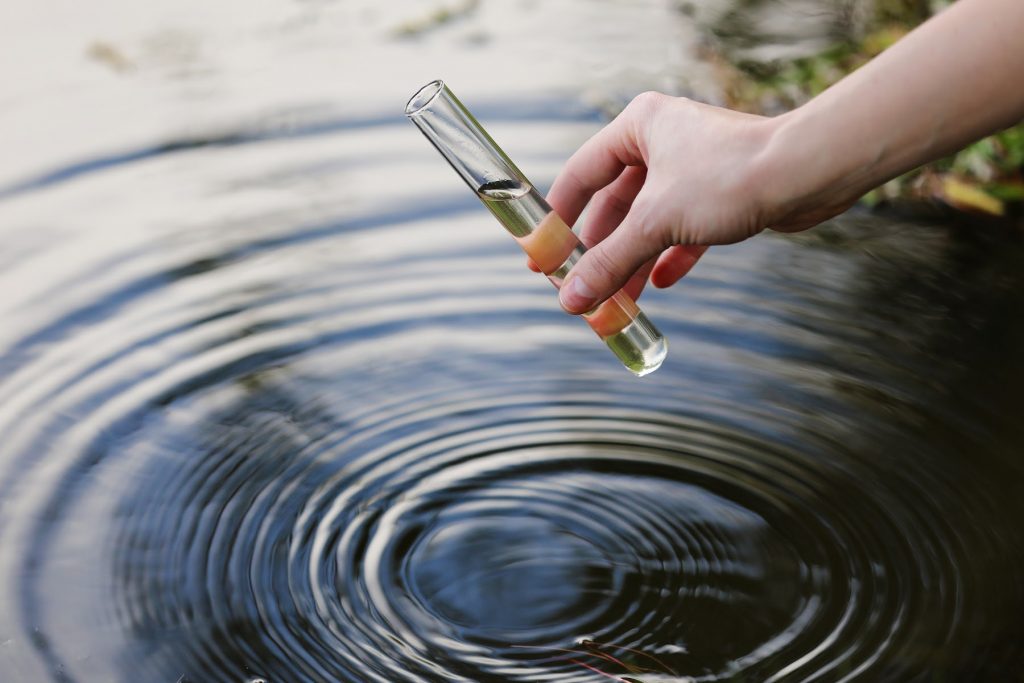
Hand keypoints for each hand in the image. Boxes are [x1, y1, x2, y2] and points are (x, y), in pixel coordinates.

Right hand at [545, 92, 851, 313]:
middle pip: (614, 204)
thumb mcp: (656, 223)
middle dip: (599, 252)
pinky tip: (657, 285)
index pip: (581, 175)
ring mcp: (692, 167)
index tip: (542, 256)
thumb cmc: (729, 178)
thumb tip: (571, 300)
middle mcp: (663, 140)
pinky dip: (668, 256)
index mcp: (639, 126)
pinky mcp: (721, 192)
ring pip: (649, 221)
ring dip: (632, 262)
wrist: (807, 174)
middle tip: (579, 288)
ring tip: (615, 302)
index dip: (557, 219)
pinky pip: (682, 229)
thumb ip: (609, 262)